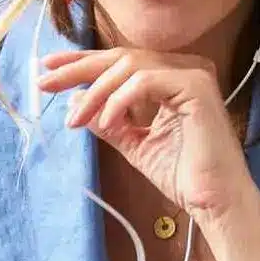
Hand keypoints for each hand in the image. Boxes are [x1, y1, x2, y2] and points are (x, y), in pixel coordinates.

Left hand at [36, 47, 259, 229]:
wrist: (215, 203)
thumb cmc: (184, 176)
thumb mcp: (134, 143)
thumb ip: (109, 120)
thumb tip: (75, 101)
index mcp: (172, 78)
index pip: (121, 61)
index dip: (83, 62)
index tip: (48, 70)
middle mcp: (185, 68)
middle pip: (121, 57)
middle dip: (78, 69)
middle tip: (44, 82)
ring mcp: (193, 75)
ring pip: (129, 66)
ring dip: (95, 91)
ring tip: (76, 119)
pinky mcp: (196, 87)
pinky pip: (145, 82)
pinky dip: (119, 101)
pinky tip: (106, 123)